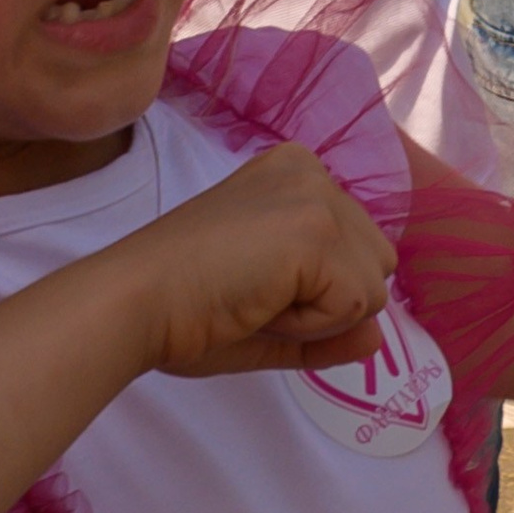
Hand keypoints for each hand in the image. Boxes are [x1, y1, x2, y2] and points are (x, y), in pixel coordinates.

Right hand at [126, 147, 395, 378]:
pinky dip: (312, 325)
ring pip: (372, 287)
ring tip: (256, 296)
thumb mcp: (270, 317)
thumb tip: (378, 340)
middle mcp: (312, 172)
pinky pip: (356, 305)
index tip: (249, 283)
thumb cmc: (184, 310)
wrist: (135, 301)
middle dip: (327, 301)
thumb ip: (328, 326)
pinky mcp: (317, 229)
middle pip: (374, 263)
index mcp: (295, 177)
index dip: (311, 291)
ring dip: (319, 316)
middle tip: (256, 294)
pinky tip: (259, 302)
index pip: (352, 250)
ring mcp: (317, 197)